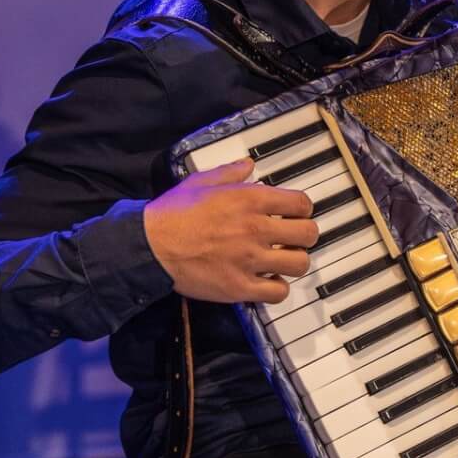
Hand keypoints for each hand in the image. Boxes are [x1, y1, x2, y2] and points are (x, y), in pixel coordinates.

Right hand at [143, 160, 317, 303]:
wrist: (149, 246)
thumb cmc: (173, 212)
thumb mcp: (200, 182)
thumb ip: (230, 172)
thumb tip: (248, 164)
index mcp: (250, 200)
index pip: (301, 203)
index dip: (303, 209)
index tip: (295, 214)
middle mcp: (256, 229)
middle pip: (308, 234)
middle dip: (305, 235)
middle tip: (293, 238)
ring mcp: (249, 260)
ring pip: (299, 264)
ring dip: (294, 261)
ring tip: (281, 259)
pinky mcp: (239, 286)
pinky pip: (278, 292)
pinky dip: (277, 288)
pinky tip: (267, 280)